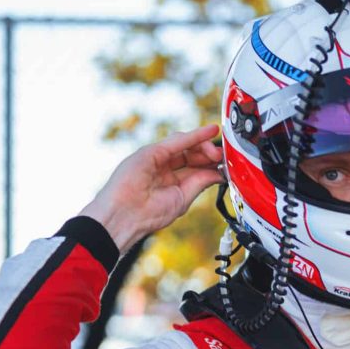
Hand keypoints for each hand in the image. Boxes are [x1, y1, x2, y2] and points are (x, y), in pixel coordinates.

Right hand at [80, 125, 224, 252]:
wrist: (124, 216)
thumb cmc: (147, 214)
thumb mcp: (182, 198)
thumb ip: (199, 183)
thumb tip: (218, 174)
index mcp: (171, 180)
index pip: (196, 166)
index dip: (211, 163)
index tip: (225, 166)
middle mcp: (163, 166)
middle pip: (192, 152)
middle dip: (210, 154)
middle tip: (223, 157)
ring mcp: (156, 158)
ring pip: (185, 143)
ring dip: (204, 144)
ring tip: (216, 152)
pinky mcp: (151, 152)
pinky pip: (177, 141)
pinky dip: (195, 136)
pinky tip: (209, 131)